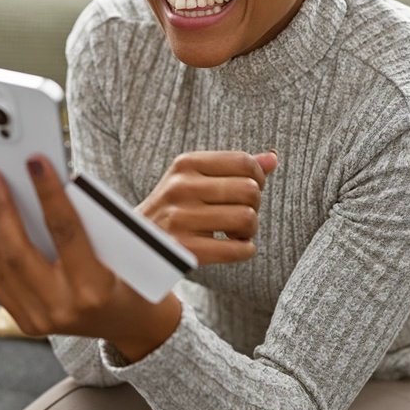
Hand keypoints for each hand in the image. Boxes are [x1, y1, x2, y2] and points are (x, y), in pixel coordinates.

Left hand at [0, 155, 181, 360]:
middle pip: (17, 250)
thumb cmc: (133, 278)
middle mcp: (63, 307)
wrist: (131, 324)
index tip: (34, 160)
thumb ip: (90, 219)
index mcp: (94, 288)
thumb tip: (48, 179)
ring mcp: (40, 318)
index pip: (64, 231)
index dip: (48, 192)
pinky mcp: (26, 321)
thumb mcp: (126, 248)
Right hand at [137, 150, 277, 264]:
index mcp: (185, 164)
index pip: (244, 162)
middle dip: (254, 207)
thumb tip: (273, 158)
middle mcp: (181, 187)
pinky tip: (232, 248)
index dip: (258, 179)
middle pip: (250, 190)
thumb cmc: (174, 210)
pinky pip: (238, 249)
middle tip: (238, 216)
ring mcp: (180, 219)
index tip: (247, 193)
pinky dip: (245, 251)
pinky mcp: (185, 250)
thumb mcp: (195, 180)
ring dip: (249, 231)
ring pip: (247, 218)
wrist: (136, 245)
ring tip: (233, 233)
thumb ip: (234, 168)